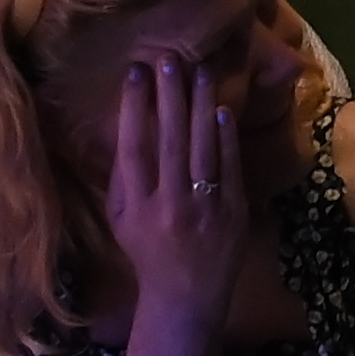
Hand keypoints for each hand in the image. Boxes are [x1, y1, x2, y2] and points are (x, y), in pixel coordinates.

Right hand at [102, 50, 255, 355]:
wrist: (187, 295)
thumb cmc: (146, 251)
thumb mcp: (121, 219)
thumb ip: (123, 178)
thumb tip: (127, 128)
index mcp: (136, 205)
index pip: (134, 146)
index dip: (134, 107)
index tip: (136, 72)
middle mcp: (169, 203)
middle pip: (170, 139)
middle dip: (170, 96)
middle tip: (170, 60)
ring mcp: (204, 207)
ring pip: (203, 146)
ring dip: (201, 105)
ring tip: (201, 71)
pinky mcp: (233, 210)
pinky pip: (229, 166)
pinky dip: (226, 137)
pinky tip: (222, 109)